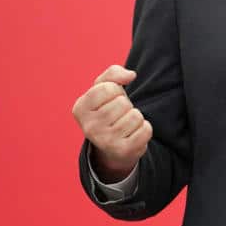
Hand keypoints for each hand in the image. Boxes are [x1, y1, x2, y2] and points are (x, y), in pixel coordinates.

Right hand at [72, 65, 152, 181]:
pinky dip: (144, 128)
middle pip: (122, 103)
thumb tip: (131, 75)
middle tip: (118, 115)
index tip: (110, 100)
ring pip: (135, 116)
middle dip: (126, 105)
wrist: (112, 144)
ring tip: (125, 124)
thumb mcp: (104, 87)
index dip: (115, 90)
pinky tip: (133, 134)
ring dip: (135, 117)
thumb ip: (114, 73)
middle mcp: (89, 127)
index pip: (107, 88)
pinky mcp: (122, 151)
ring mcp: (105, 142)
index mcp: (80, 109)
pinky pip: (145, 130)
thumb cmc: (108, 109)